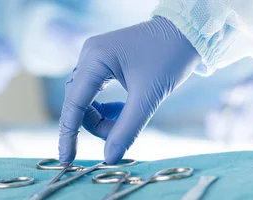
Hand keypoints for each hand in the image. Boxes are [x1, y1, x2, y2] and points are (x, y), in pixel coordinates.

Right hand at [58, 16, 200, 164]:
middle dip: (97, 124)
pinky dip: (106, 107)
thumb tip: (109, 158)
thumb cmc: (170, 58)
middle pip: (78, 103)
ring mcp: (93, 57)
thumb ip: (127, 129)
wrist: (186, 32)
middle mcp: (88, 55)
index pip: (74, 103)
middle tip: (121, 132)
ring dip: (103, 117)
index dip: (69, 134)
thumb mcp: (149, 97)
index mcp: (95, 59)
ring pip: (85, 100)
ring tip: (128, 114)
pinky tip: (125, 107)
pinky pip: (93, 92)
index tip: (66, 160)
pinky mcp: (101, 61)